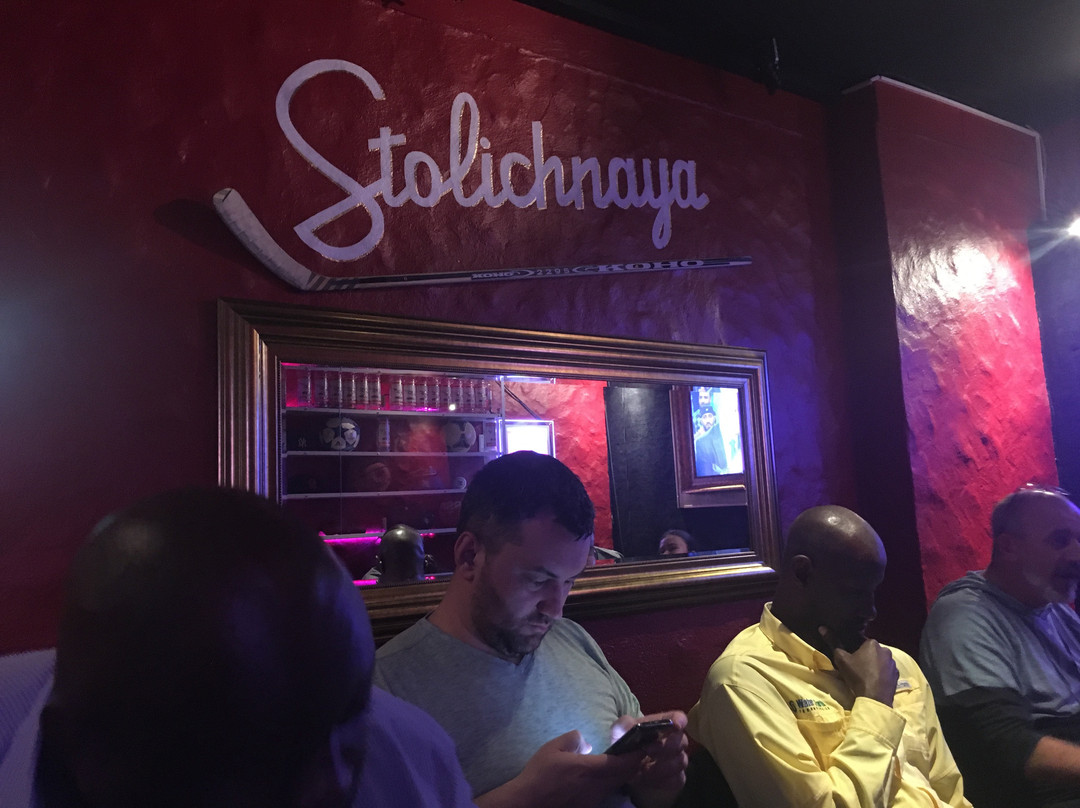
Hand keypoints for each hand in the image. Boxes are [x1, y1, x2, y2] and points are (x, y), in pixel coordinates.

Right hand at [482, 730, 640, 807]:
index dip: (635, 754)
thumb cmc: (540, 774)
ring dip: (624, 774)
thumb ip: (573, 739)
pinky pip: (606, 792)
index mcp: (589, 769)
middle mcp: (596, 786)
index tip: (642, 745)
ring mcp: (594, 799)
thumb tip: (587, 743)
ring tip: (624, 762)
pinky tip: (606, 777)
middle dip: (634, 764)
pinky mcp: (589, 806)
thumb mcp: (553, 748)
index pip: (622, 763)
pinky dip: (612, 783)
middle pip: (624, 776)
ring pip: (617, 785)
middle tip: (638, 751)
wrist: (528, 803)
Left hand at [613, 711, 688, 807]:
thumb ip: (624, 726)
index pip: (678, 718)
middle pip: (682, 741)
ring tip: (642, 769)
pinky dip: (663, 781)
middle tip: (648, 750)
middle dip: (666, 746)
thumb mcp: (619, 732)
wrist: (624, 768)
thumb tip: (631, 727)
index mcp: (664, 724)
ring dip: (661, 766)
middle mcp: (675, 741)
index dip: (679, 720)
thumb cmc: (627, 744)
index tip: (675, 725)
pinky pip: (678, 780)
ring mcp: (678, 760)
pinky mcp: (676, 779)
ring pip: (680, 762)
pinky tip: (648, 780)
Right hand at [819, 627, 897, 705]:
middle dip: (864, 657)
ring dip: (873, 665)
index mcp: (872, 643)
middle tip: (855, 668)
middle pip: (871, 651)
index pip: (859, 642)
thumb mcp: (841, 659)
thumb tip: (822, 627)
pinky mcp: (897, 675)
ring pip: (879, 661)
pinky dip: (880, 674)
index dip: (852, 650)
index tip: (848, 659)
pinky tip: (874, 681)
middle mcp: (886, 649)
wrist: (874, 698)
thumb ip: (833, 642)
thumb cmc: (857, 676)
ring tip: (865, 676)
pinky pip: (886, 671)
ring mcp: (893, 663)